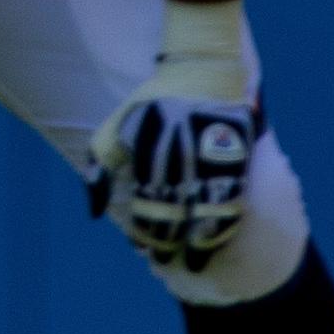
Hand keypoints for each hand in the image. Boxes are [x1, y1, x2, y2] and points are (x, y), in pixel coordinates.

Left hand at [88, 4, 253, 270]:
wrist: (202, 73)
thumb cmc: (151, 104)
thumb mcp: (115, 128)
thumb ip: (98, 167)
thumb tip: (92, 211)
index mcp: (150, 153)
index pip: (147, 209)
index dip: (145, 235)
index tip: (142, 247)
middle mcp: (183, 160)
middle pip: (177, 216)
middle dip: (169, 244)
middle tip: (164, 261)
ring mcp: (214, 160)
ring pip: (209, 215)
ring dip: (201, 243)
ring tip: (193, 260)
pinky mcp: (240, 159)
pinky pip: (235, 202)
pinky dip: (225, 224)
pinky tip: (215, 236)